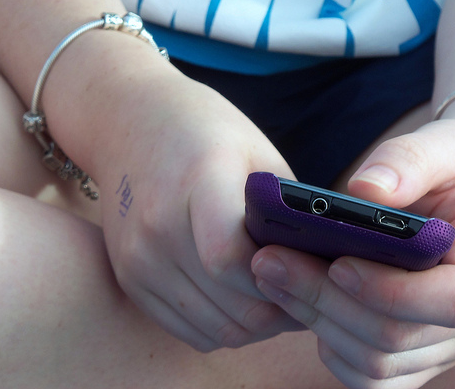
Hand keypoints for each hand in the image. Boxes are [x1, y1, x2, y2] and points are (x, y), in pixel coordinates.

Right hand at [94, 71, 301, 351]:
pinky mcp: (130, 279)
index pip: (230, 258)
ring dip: (256, 326)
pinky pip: (189, 331)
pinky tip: (242, 302)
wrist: (133, 123)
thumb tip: (324, 268)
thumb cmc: (208, 134)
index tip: (307, 274)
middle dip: (280, 313)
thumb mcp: (258, 155)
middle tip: (309, 299)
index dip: (277, 279)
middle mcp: (156, 226)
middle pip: (231, 306)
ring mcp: (137, 258)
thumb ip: (286, 213)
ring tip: (279, 301)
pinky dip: (224, 328)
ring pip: (215, 330)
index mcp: (197, 182)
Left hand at [252, 119, 454, 387]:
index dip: (390, 289)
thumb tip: (365, 189)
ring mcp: (451, 340)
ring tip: (273, 275)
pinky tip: (301, 304)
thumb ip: (408, 160)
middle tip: (269, 261)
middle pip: (399, 337)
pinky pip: (373, 376)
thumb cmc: (454, 167)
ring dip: (317, 322)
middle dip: (326, 300)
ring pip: (378, 363)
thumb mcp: (443, 145)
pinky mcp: (421, 352)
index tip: (336, 262)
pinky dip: (330, 346)